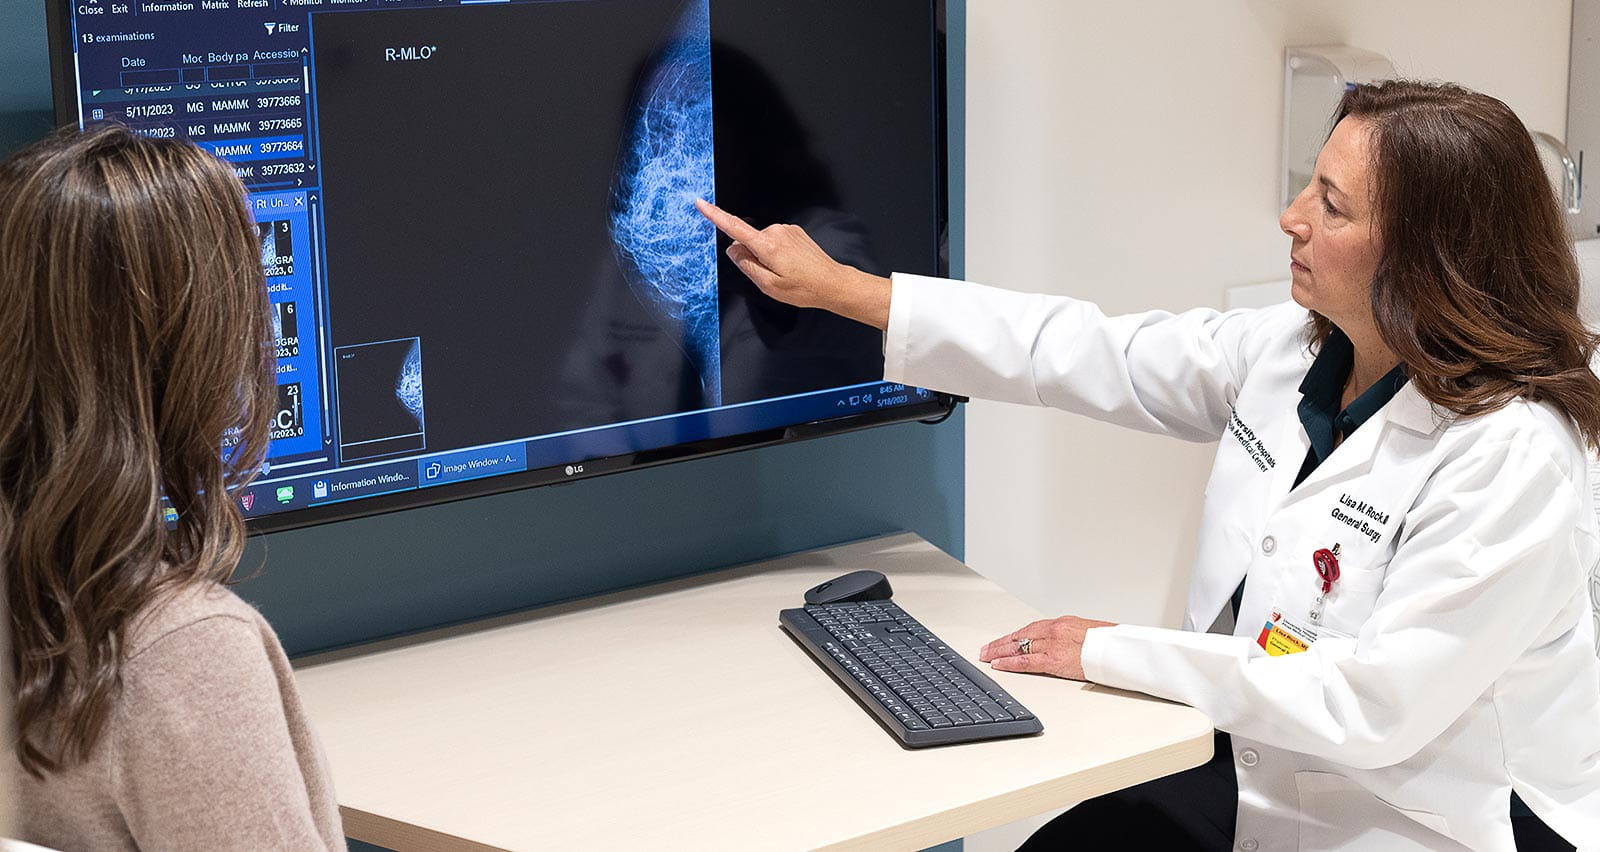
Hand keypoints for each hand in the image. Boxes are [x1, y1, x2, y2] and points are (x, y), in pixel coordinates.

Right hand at [695, 199, 890, 329]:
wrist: (832, 283)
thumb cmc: (803, 288)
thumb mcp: (768, 285)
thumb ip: (747, 265)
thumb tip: (733, 249)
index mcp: (767, 246)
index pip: (735, 227)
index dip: (715, 215)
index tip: (701, 203)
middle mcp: (776, 231)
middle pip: (749, 240)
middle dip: (751, 256)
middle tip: (771, 277)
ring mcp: (787, 230)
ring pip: (762, 241)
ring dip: (766, 256)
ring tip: (785, 273)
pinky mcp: (794, 231)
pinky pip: (775, 240)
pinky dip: (776, 253)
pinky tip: (791, 266)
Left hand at [978, 615, 1116, 680]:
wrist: (1120, 649)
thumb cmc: (1110, 643)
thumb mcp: (1088, 633)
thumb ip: (1072, 637)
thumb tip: (1066, 644)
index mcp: (1063, 623)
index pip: (1031, 629)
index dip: (1014, 635)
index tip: (1004, 640)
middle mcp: (1054, 630)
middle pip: (1020, 636)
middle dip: (1001, 642)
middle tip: (986, 648)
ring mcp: (1052, 644)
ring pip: (1018, 646)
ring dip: (999, 651)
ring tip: (986, 655)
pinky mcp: (1054, 659)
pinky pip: (1026, 662)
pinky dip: (1010, 663)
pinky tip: (998, 664)